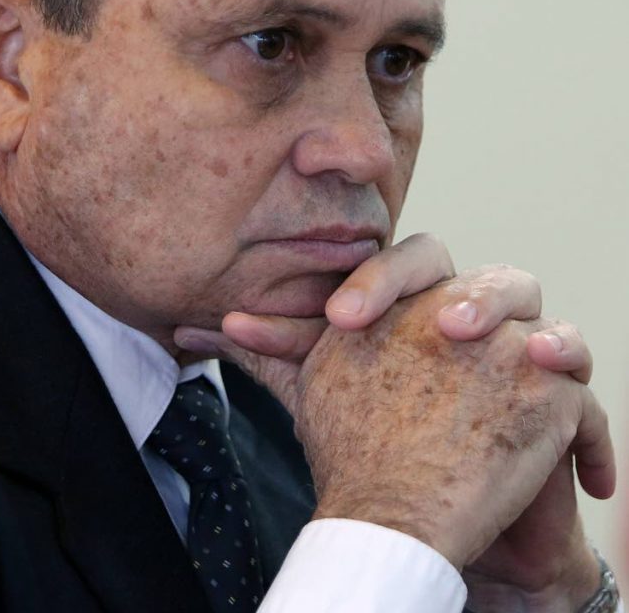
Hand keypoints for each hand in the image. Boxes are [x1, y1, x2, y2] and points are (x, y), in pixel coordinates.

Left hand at [175, 237, 615, 606]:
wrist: (431, 512)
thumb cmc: (381, 437)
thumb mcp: (320, 393)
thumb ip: (272, 353)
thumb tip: (193, 326)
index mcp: (414, 302)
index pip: (399, 263)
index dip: (372, 280)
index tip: (336, 319)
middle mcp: (466, 313)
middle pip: (467, 268)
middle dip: (445, 288)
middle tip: (425, 321)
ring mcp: (516, 350)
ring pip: (530, 301)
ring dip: (507, 314)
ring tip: (483, 339)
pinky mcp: (558, 401)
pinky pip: (582, 392)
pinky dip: (577, 398)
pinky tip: (557, 402)